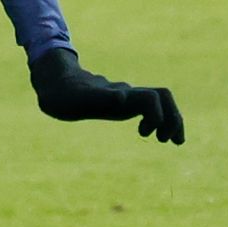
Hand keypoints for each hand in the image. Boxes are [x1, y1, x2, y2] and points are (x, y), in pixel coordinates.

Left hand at [29, 48, 183, 143]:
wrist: (54, 85)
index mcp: (121, 94)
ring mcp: (126, 98)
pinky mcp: (122, 104)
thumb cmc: (65, 95)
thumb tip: (121, 97)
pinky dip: (160, 121)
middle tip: (168, 141)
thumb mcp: (79, 99)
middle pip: (163, 97)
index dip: (157, 115)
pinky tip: (159, 136)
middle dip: (173, 118)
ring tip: (169, 140)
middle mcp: (127, 94)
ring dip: (171, 120)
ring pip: (160, 103)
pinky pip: (149, 109)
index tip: (143, 134)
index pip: (152, 97)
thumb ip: (100, 97)